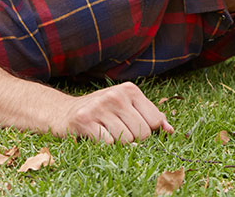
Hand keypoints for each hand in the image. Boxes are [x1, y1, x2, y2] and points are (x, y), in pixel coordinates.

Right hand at [53, 83, 172, 143]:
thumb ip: (150, 116)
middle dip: (134, 139)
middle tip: (118, 131)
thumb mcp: (127, 107)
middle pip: (142, 133)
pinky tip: (97, 135)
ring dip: (118, 143)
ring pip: (126, 140)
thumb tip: (171, 130)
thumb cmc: (101, 112)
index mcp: (130, 90)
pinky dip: (105, 145)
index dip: (148, 131)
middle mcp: (116, 95)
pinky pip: (108, 143)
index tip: (135, 127)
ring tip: (107, 132)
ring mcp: (100, 106)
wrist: (63, 112)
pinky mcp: (85, 120)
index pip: (155, 121)